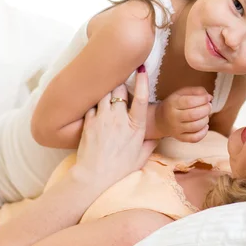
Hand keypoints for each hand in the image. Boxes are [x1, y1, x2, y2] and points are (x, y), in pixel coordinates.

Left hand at [73, 68, 156, 189]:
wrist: (94, 176)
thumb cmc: (119, 169)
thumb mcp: (141, 157)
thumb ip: (150, 144)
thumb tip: (156, 136)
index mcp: (135, 126)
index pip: (141, 98)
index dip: (142, 81)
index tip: (142, 69)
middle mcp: (119, 118)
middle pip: (119, 89)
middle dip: (120, 82)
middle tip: (120, 80)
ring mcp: (102, 119)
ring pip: (104, 93)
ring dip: (107, 89)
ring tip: (107, 87)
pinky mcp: (89, 122)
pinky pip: (92, 104)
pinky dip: (94, 102)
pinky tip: (96, 104)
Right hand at [155, 86, 211, 142]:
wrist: (160, 120)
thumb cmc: (174, 104)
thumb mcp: (181, 93)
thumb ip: (195, 91)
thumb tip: (209, 97)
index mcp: (172, 103)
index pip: (190, 102)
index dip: (202, 99)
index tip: (208, 98)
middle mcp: (173, 117)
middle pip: (193, 115)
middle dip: (206, 109)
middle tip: (209, 106)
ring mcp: (176, 129)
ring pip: (195, 127)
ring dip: (205, 120)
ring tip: (206, 115)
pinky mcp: (180, 138)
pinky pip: (194, 138)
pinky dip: (203, 133)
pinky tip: (204, 126)